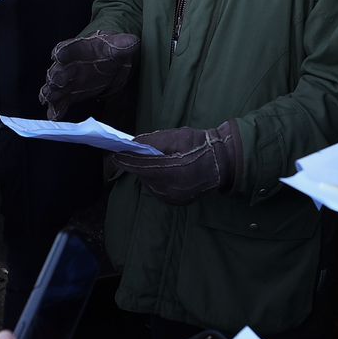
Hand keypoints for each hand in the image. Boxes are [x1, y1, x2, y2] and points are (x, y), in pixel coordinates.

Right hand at [39, 32, 139, 118]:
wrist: (105, 62)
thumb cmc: (106, 51)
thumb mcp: (116, 46)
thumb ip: (122, 45)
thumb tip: (132, 42)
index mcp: (76, 49)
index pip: (67, 48)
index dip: (63, 51)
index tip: (59, 54)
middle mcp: (67, 65)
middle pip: (58, 70)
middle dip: (56, 77)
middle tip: (55, 83)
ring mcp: (66, 81)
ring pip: (54, 88)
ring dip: (52, 93)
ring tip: (50, 99)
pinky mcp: (69, 95)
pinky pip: (59, 103)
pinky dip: (56, 109)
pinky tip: (54, 116)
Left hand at [106, 120, 242, 204]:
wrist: (223, 162)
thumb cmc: (200, 146)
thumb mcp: (176, 136)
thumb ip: (151, 141)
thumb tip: (130, 144)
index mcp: (169, 171)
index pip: (138, 166)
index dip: (124, 159)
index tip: (113, 154)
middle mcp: (169, 189)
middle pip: (142, 176)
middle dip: (138, 164)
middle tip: (137, 153)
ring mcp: (173, 198)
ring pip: (149, 184)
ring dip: (148, 173)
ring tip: (156, 161)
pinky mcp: (176, 202)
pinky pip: (158, 190)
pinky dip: (157, 180)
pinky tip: (165, 171)